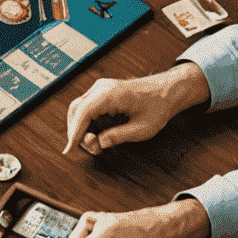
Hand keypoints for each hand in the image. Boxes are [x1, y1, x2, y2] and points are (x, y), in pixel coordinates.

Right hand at [63, 65, 209, 155]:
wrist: (168, 90)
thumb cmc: (159, 106)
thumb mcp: (142, 128)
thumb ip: (118, 136)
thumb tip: (98, 143)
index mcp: (110, 94)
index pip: (82, 113)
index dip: (74, 133)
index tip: (69, 149)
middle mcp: (101, 88)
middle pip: (76, 111)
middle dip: (77, 132)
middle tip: (93, 149)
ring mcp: (101, 88)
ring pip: (79, 109)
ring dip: (81, 128)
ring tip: (96, 144)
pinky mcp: (103, 92)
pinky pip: (87, 107)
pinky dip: (86, 122)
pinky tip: (95, 135)